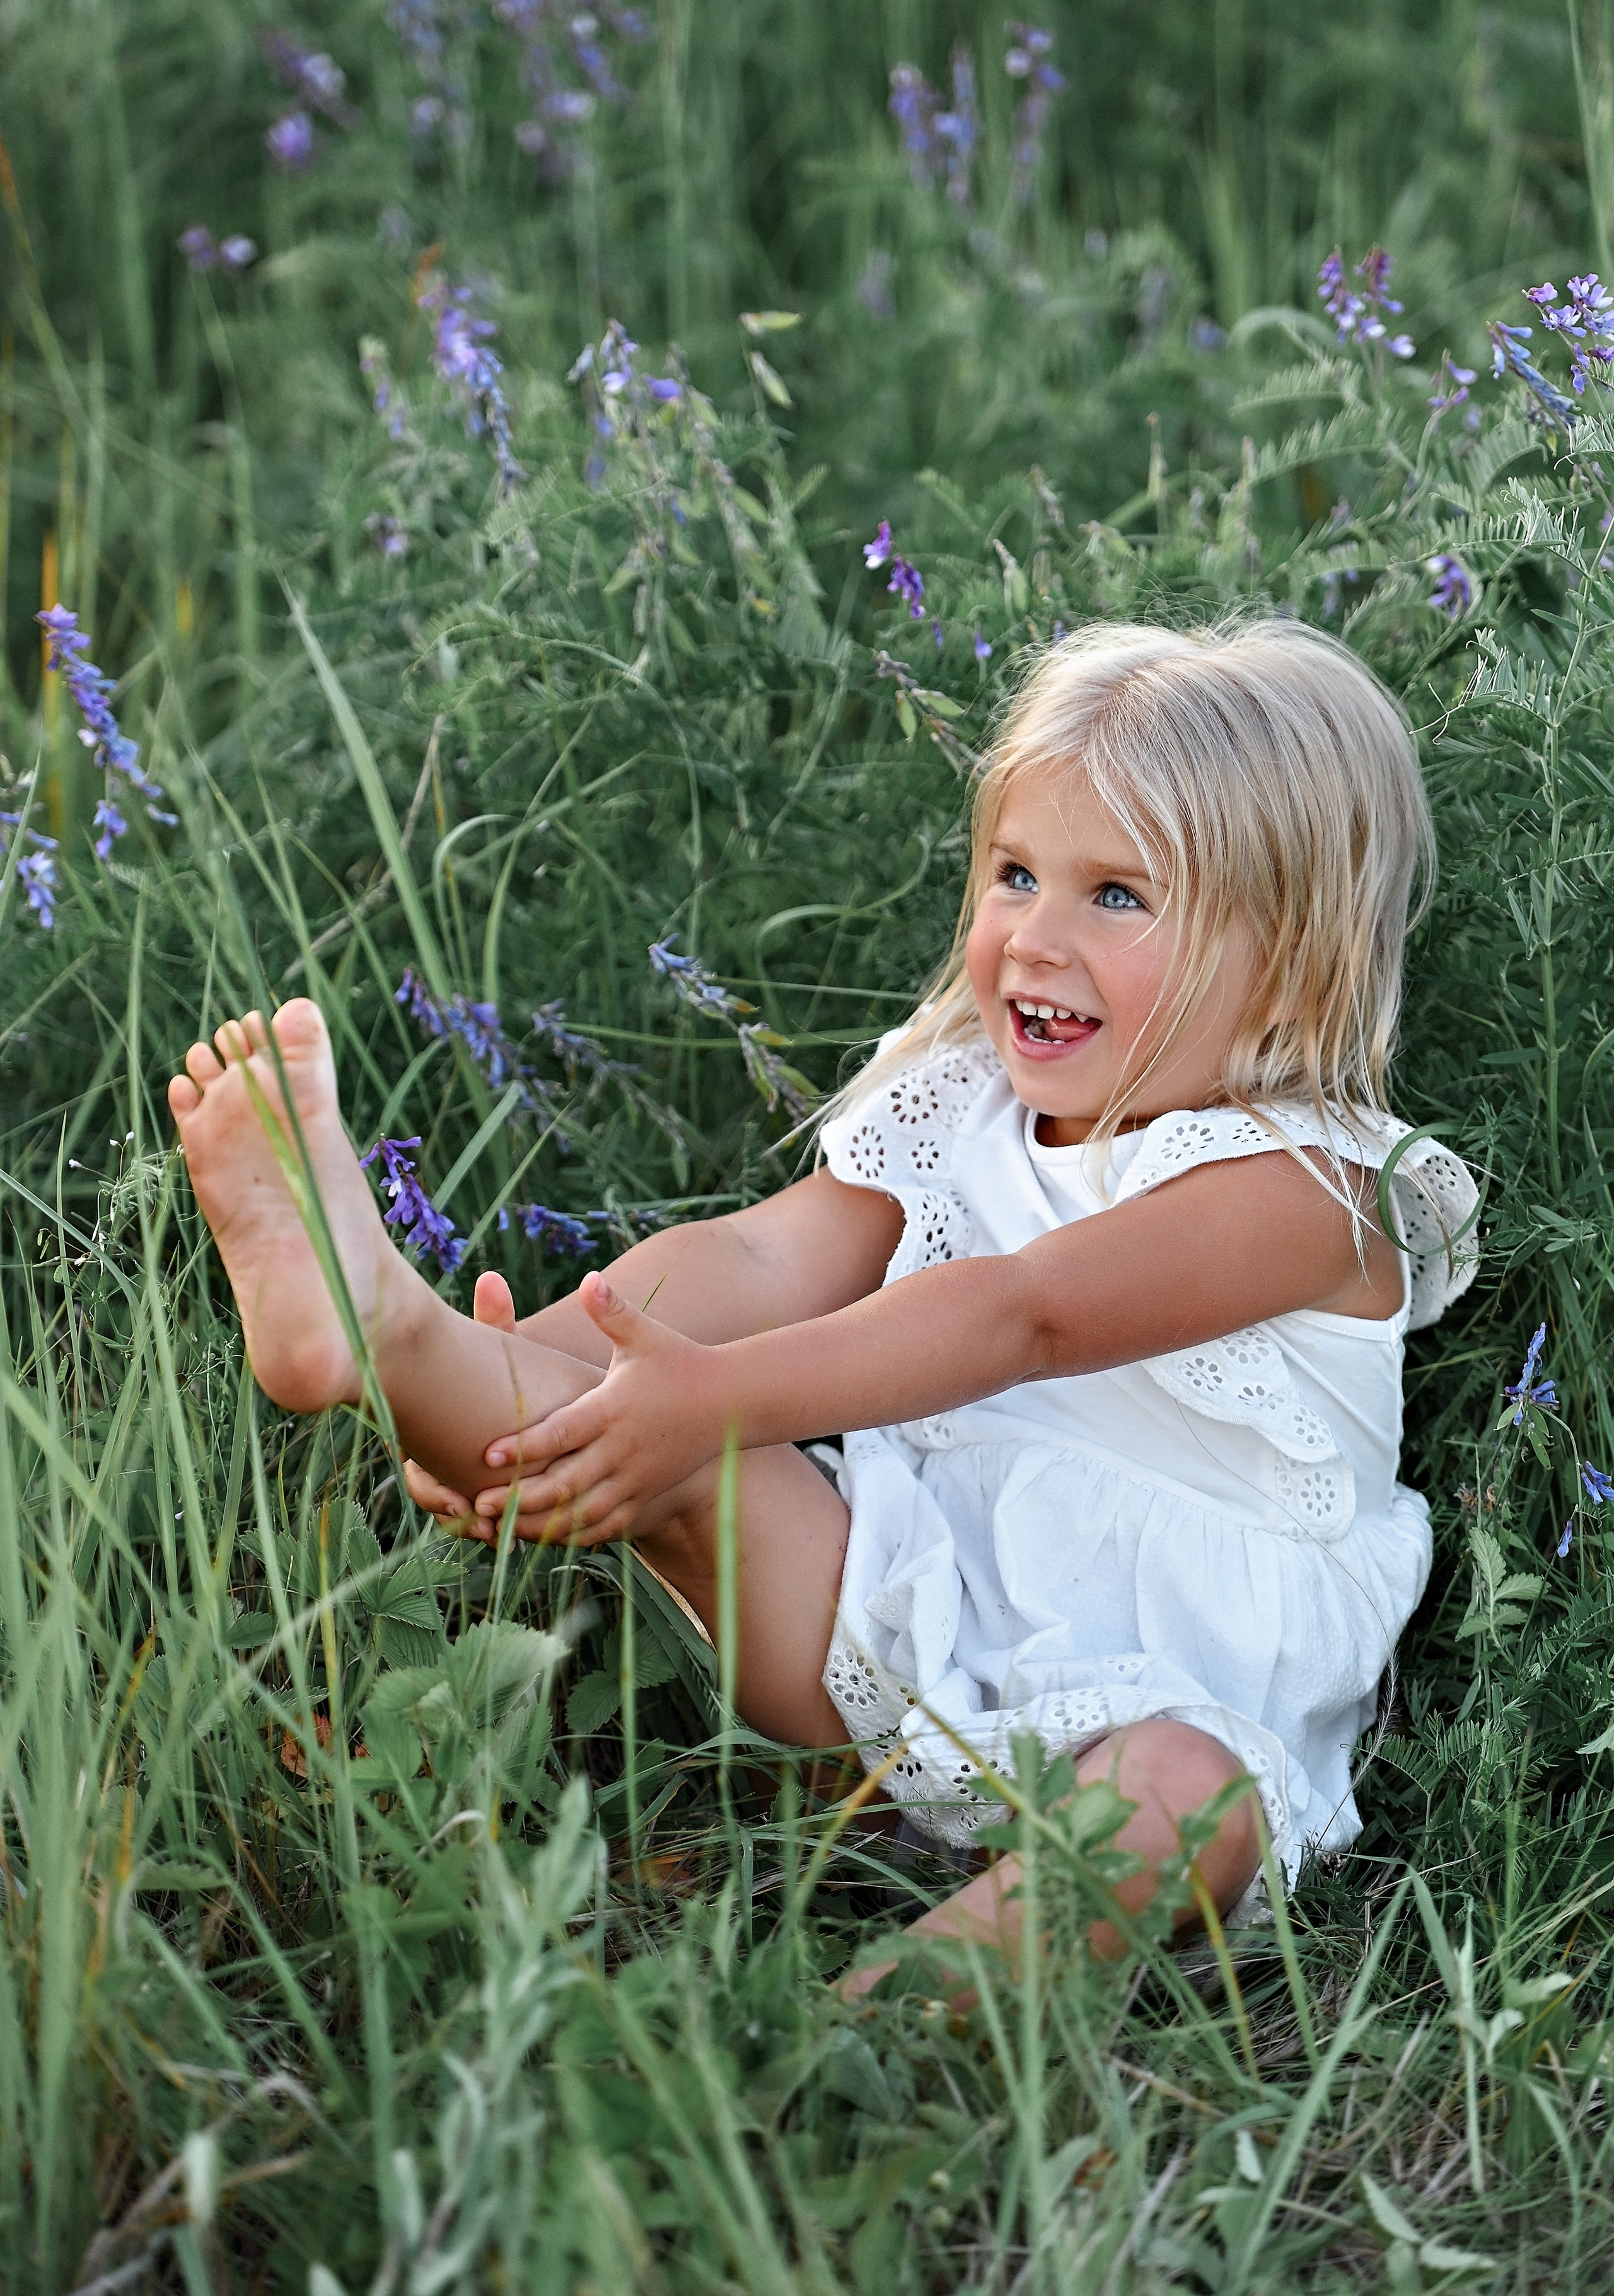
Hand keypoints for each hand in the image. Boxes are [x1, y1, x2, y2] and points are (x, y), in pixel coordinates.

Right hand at [401, 1270, 548, 1541]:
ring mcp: (466, 1479)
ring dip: (472, 1526)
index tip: (447, 1492)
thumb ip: (495, 1324)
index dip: (427, 1485)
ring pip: (459, 1516)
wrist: (552, 1400)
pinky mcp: (496, 1494)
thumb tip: (492, 1279)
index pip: (416, 1466)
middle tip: (473, 1516)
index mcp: (435, 1426)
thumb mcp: (505, 1352)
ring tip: (494, 1529)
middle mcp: (443, 1458)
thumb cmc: (520, 1371)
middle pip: (432, 1495)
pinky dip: (497, 1528)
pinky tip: (513, 1532)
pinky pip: (487, 1522)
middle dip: (449, 1510)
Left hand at [473, 1271, 725, 1541]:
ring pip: (583, 1514)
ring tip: (500, 1530)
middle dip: (521, 1498)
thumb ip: (613, 1310)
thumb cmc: (679, 1361)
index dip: (525, 1445)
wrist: (734, 1401)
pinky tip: (543, 1539)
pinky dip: (574, 1536)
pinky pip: (607, 1526)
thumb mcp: (646, 1335)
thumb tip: (590, 1277)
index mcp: (615, 1409)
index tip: (486, 1454)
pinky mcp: (647, 1496)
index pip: (563, 1432)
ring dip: (541, 1526)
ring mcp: (637, 1479)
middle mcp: (624, 1450)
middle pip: (566, 1484)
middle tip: (477, 1504)